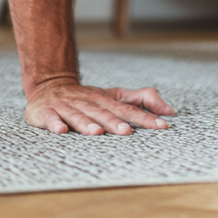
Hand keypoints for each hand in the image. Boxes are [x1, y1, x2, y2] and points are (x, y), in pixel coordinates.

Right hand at [24, 78, 176, 134]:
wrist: (50, 85)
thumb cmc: (89, 97)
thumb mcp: (115, 95)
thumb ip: (142, 100)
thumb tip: (170, 110)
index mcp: (106, 100)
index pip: (128, 109)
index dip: (145, 117)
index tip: (162, 124)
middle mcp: (88, 102)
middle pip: (104, 113)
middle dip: (115, 123)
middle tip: (128, 132)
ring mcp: (67, 107)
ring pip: (79, 116)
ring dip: (87, 124)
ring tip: (97, 133)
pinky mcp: (47, 113)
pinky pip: (51, 119)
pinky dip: (55, 124)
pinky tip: (61, 131)